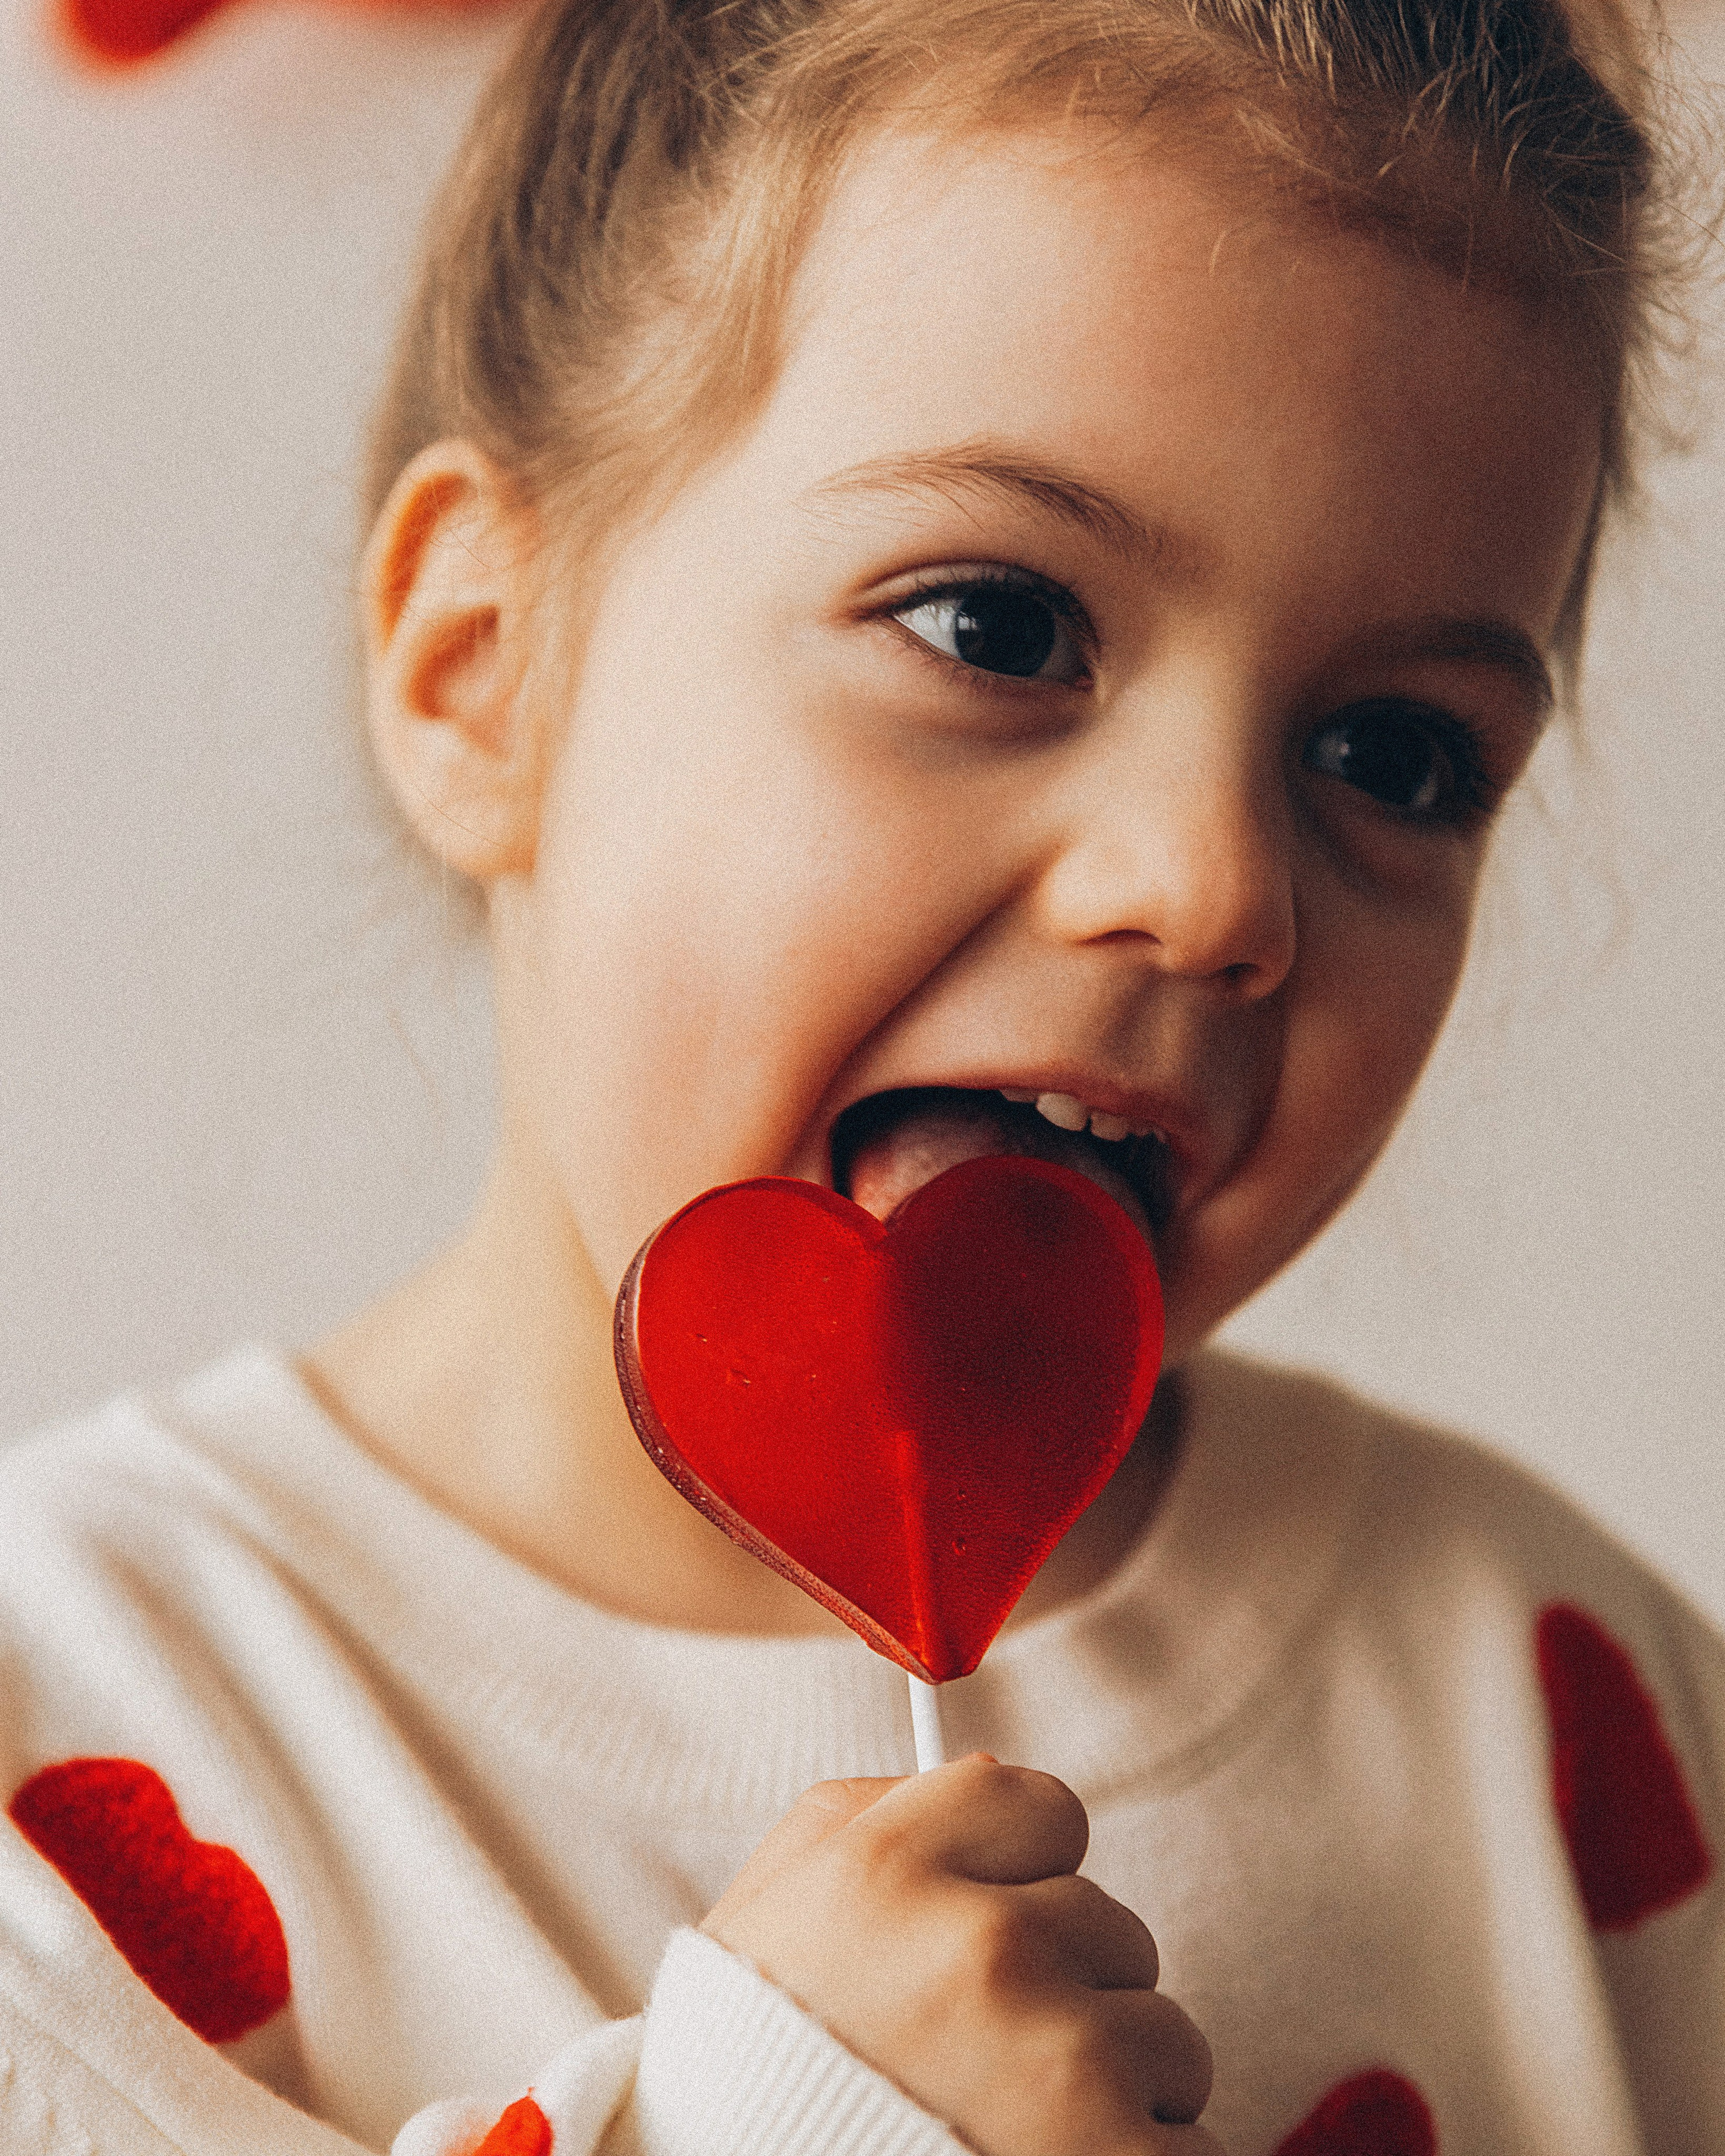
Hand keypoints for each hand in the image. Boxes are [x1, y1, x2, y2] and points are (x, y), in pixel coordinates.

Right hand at [703, 1754, 1222, 2155]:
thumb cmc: (750, 2083)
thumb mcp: (767, 1920)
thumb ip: (865, 1818)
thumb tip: (991, 1776)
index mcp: (885, 1872)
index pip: (1044, 1805)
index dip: (1031, 1875)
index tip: (1000, 1934)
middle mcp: (978, 1948)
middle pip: (1111, 1928)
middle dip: (1068, 1997)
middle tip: (986, 2069)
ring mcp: (1057, 2059)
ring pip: (1168, 2039)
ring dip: (1113, 2094)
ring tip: (1016, 2136)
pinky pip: (1197, 2148)